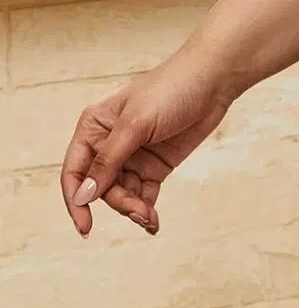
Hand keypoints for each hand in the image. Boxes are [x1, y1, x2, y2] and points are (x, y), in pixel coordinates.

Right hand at [59, 48, 234, 238]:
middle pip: (101, 188)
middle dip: (118, 203)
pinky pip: (144, 194)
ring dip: (133, 209)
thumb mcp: (135, 124)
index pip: (75, 171)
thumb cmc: (170, 90)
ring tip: (150, 218)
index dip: (76, 201)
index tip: (86, 227)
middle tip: (138, 211)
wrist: (214, 80)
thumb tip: (84, 196)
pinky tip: (153, 222)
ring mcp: (134, 156)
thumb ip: (109, 160)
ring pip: (123, 194)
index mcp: (94, 128)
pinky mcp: (156, 165)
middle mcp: (109, 144)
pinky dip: (146, 209)